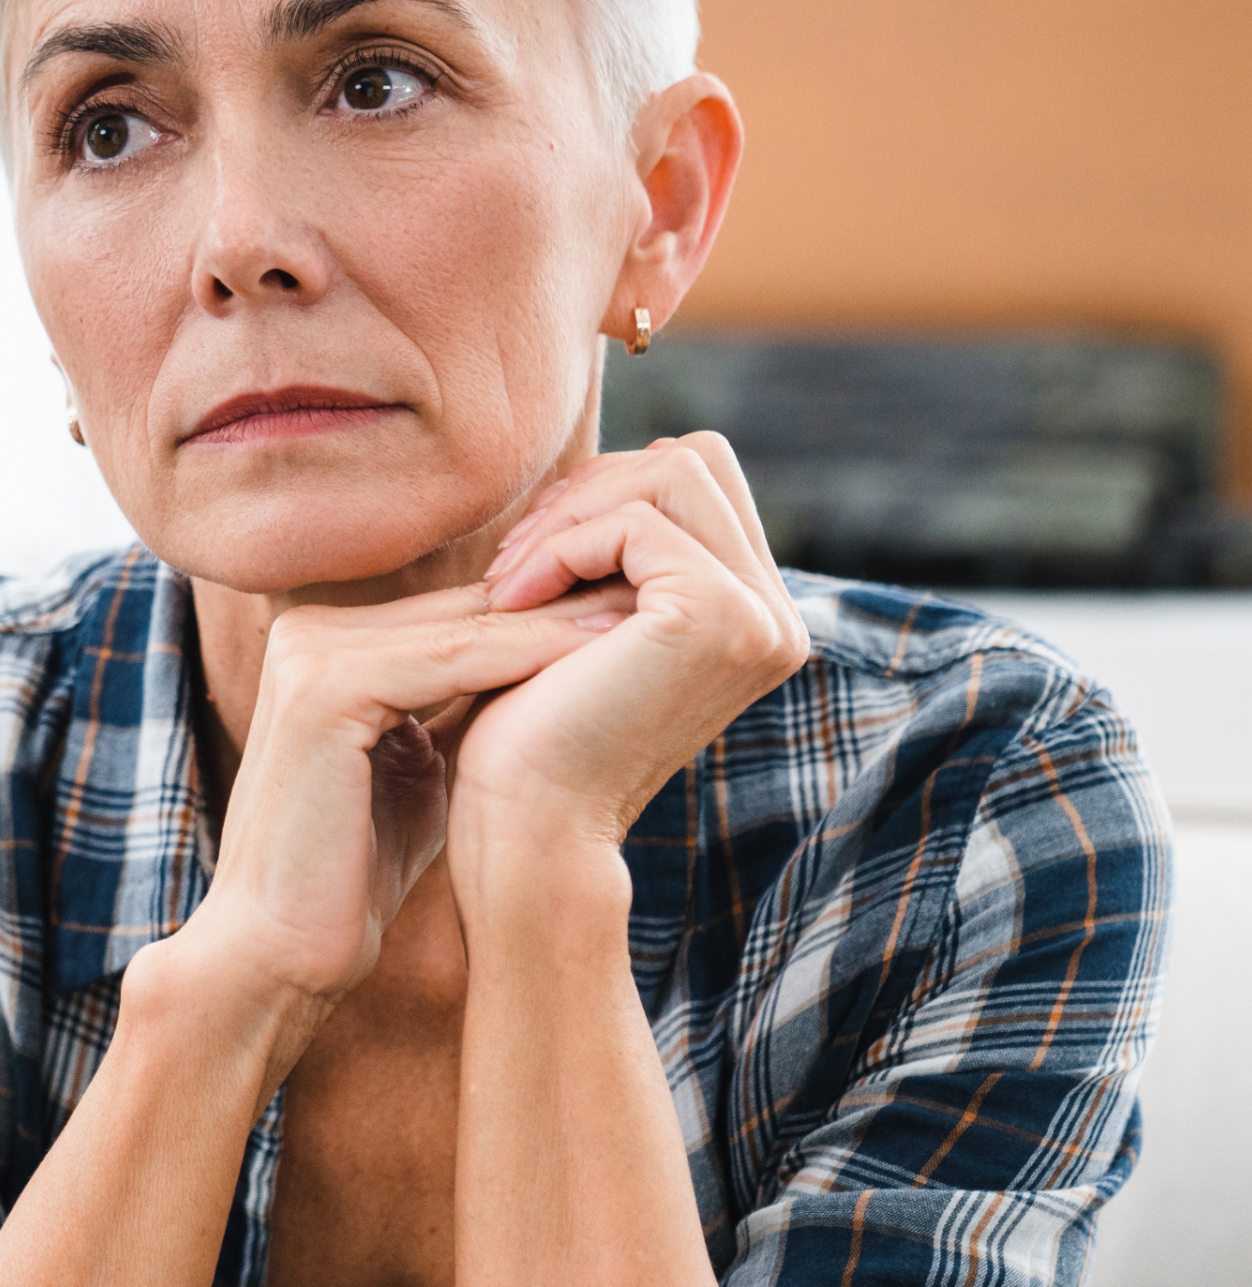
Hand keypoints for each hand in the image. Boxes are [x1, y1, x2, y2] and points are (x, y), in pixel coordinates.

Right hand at [176, 587, 610, 1036]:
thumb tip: (537, 681)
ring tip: (641, 612)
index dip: (542, 613)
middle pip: (459, 608)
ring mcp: (309, 655)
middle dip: (558, 602)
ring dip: (555, 621)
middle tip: (652, 590)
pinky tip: (591, 654)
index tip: (628, 610)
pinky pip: (447, 661)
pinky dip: (523, 658)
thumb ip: (454, 715)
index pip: (452, 615)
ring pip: (461, 627)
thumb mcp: (415, 773)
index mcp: (323, 644)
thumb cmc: (349, 878)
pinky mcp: (326, 690)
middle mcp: (307, 632)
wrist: (275, 955)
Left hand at [450, 433, 808, 889]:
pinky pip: (636, 520)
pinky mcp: (718, 617)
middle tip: (515, 563)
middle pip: (696, 458)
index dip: (603, 493)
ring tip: (510, 581)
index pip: (696, 479)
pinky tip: (512, 601)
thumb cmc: (531, 730)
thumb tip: (614, 464)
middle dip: (591, 490)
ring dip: (571, 514)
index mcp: (752, 614)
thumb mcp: (583, 620)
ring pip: (673, 470)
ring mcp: (759, 617)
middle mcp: (775, 616)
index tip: (528, 556)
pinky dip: (562, 546)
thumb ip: (618, 552)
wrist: (525, 828)